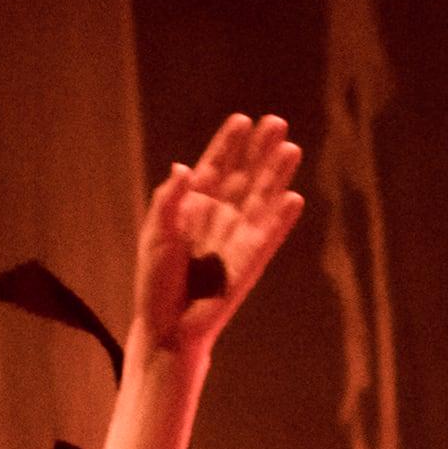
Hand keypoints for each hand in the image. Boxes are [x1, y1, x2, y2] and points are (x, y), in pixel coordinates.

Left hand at [97, 117, 305, 448]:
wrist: (164, 328)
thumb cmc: (155, 284)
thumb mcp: (155, 237)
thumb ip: (168, 202)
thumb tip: (182, 167)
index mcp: (195, 209)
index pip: (215, 168)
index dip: (228, 145)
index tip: (242, 120)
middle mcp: (221, 218)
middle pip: (245, 176)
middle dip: (259, 150)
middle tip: (275, 122)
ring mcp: (238, 239)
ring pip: (261, 200)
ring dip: (276, 175)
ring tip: (290, 148)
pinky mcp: (250, 263)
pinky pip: (268, 237)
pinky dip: (280, 220)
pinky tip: (293, 198)